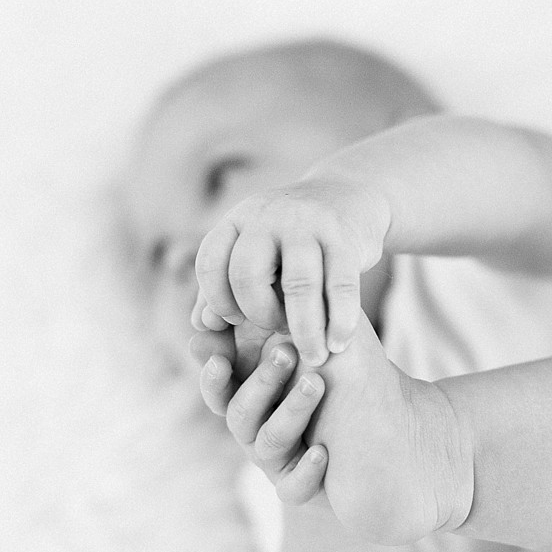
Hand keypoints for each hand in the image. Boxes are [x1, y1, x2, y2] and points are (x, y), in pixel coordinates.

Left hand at [191, 179, 387, 366]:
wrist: (349, 193)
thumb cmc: (292, 239)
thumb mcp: (253, 252)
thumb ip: (223, 286)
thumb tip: (202, 325)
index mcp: (237, 220)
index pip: (210, 264)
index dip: (218, 300)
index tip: (235, 321)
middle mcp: (267, 217)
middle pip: (248, 275)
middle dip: (259, 315)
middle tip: (277, 333)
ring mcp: (308, 224)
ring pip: (298, 285)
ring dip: (305, 330)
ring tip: (314, 358)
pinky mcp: (346, 236)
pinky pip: (340, 286)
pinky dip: (339, 321)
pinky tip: (338, 344)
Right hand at [191, 325, 327, 504]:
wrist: (380, 430)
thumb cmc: (333, 373)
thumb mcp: (298, 342)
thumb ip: (260, 324)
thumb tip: (210, 315)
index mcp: (248, 396)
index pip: (218, 389)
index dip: (214, 378)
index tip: (220, 358)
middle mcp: (256, 430)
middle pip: (241, 413)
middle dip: (262, 382)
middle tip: (287, 352)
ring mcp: (278, 460)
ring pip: (269, 443)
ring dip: (290, 411)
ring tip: (316, 384)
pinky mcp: (301, 487)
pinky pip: (292, 488)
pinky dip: (305, 471)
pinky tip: (322, 451)